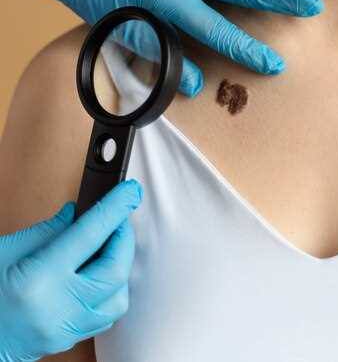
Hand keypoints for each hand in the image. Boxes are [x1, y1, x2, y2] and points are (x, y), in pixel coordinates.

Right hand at [0, 179, 142, 361]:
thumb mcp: (7, 249)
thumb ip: (49, 230)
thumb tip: (79, 213)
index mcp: (39, 279)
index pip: (90, 234)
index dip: (115, 208)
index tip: (130, 191)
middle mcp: (57, 308)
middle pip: (115, 270)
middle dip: (124, 239)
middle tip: (119, 219)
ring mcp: (63, 330)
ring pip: (117, 299)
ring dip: (120, 269)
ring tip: (109, 247)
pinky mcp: (65, 341)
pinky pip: (103, 317)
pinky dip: (109, 292)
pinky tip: (99, 275)